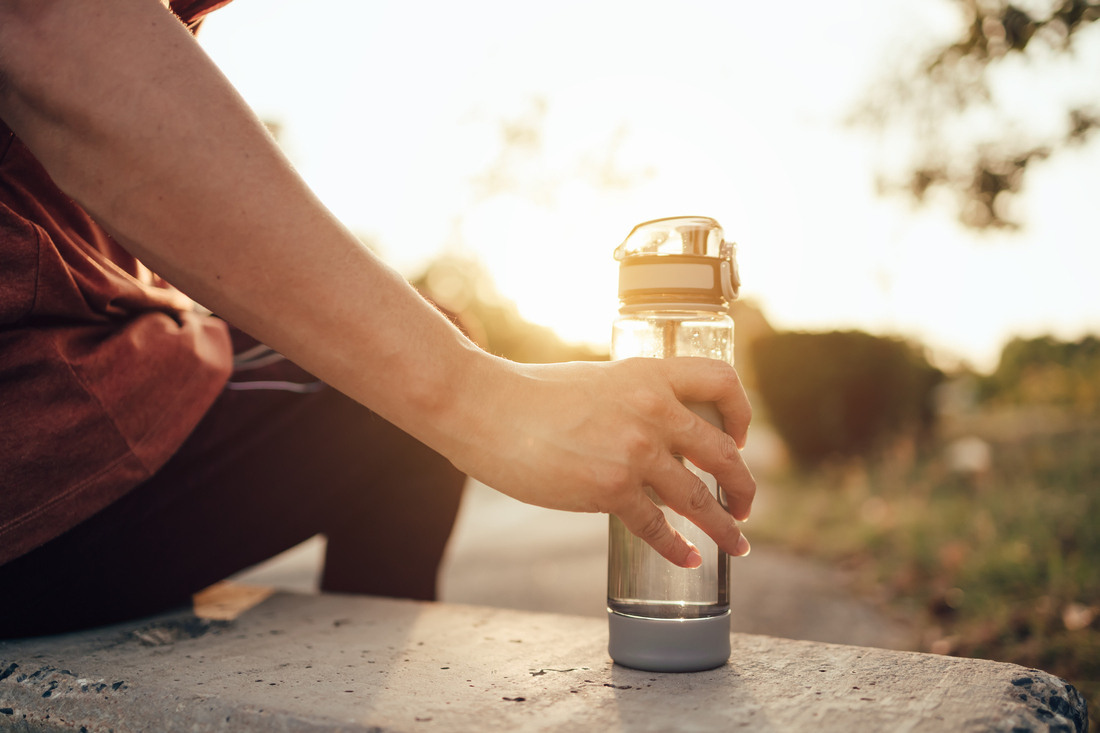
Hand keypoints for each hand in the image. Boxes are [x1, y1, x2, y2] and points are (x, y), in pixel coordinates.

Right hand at [447, 355, 754, 567]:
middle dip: (744, 486)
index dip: (741, 414)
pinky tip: (688, 558)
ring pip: (700, 498)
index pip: (722, 383)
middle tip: (746, 505)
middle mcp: (652, 410)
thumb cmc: (530, 394)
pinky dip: (678, 548)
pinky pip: (658, 527)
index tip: (739, 439)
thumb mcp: (597, 380)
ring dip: (726, 526)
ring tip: (737, 545)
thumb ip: (632, 401)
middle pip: (724, 452)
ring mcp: (633, 451)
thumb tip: (655, 434)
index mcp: (649, 374)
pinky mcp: (610, 488)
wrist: (485, 408)